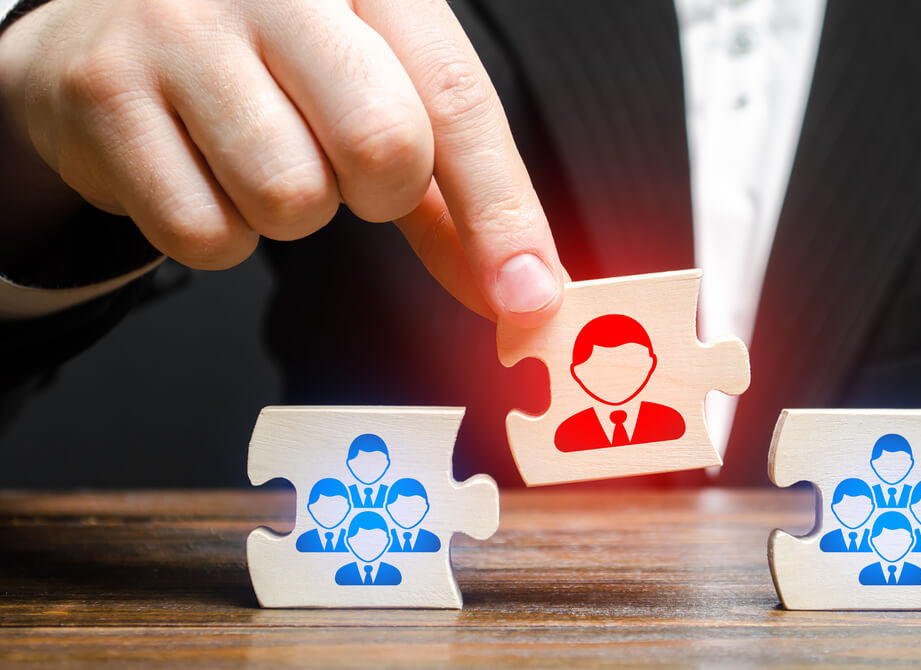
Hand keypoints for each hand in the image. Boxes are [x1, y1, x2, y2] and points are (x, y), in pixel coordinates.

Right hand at [0, 0, 564, 323]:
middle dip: (379, 193)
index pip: (456, 97)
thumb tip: (522, 297)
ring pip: (290, 197)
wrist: (111, 30)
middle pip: (383, 145)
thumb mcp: (381, 93)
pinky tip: (199, 167)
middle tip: (345, 168)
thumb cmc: (277, 66)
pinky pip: (204, 234)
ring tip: (258, 152)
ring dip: (293, 211)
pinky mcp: (104, 91)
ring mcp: (177, 25)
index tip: (530, 299)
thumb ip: (454, 192)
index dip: (503, 212)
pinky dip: (219, 230)